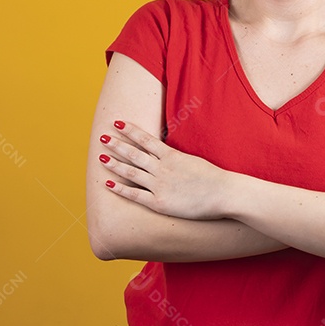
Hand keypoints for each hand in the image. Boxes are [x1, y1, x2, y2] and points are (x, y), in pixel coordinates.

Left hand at [98, 120, 229, 219]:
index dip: (130, 130)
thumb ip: (178, 159)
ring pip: (131, 171)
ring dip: (114, 163)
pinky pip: (135, 195)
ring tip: (100, 156)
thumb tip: (168, 155)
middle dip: (117, 144)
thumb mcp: (193, 161)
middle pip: (134, 153)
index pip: (146, 139)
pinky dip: (120, 189)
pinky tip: (108, 183)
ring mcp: (159, 185)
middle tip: (102, 136)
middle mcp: (162, 168)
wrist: (224, 193)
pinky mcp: (159, 202)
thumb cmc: (213, 179)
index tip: (118, 122)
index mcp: (172, 156)